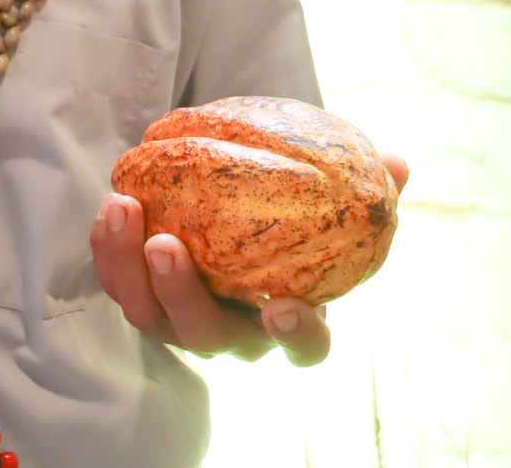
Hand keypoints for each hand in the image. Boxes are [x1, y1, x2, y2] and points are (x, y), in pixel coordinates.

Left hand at [90, 153, 407, 367]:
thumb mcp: (330, 199)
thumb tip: (399, 163)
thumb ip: (365, 185)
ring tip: (123, 208)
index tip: (286, 308)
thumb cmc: (295, 213)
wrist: (239, 212)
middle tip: (168, 246)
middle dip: (183, 297)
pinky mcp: (144, 294)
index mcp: (289, 320)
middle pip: (207, 337)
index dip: (297, 337)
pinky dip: (111, 249)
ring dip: (130, 268)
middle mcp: (235, 333)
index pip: (305, 348)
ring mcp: (184, 319)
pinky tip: (115, 202)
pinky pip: (122, 282)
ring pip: (151, 316)